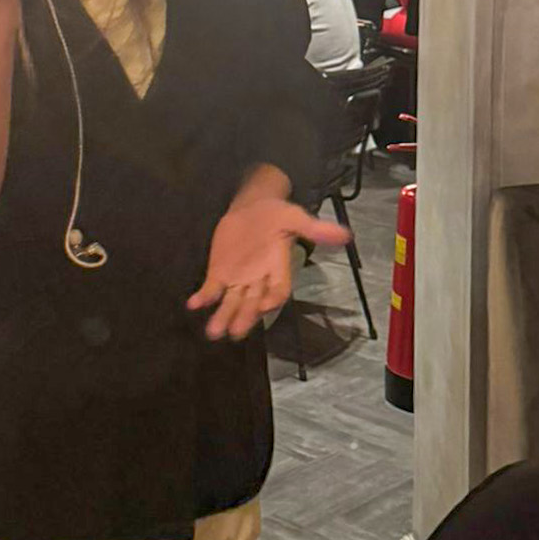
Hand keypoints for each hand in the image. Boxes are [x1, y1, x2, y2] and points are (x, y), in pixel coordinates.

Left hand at [188, 198, 350, 340]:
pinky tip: (193, 304)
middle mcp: (259, 280)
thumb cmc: (276, 214)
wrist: (251, 206)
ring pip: (231, 302)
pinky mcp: (219, 273)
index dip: (271, 300)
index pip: (278, 291)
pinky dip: (203, 298)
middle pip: (253, 303)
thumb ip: (315, 229)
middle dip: (245, 317)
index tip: (264, 306)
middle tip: (236, 332)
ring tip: (214, 332)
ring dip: (223, 316)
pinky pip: (212, 290)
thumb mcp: (295, 217)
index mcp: (279, 269)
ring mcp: (238, 279)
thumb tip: (345, 236)